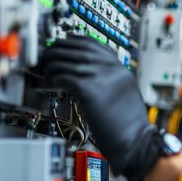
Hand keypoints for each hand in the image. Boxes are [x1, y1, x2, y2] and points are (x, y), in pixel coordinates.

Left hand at [40, 35, 160, 180]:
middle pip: (79, 48)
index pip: (95, 44)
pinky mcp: (90, 91)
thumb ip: (108, 81)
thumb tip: (85, 75)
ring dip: (53, 63)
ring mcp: (102, 79)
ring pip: (69, 61)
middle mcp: (113, 70)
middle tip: (48, 54)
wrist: (135, 141)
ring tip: (46, 69)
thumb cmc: (129, 126)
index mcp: (121, 70)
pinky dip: (54, 77)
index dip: (75, 40)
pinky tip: (51, 81)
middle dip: (59, 48)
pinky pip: (65, 76)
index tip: (64, 41)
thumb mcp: (123, 95)